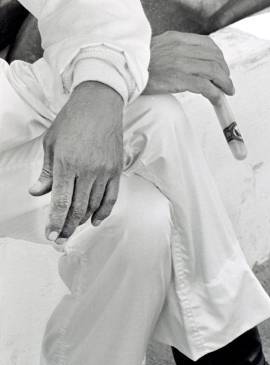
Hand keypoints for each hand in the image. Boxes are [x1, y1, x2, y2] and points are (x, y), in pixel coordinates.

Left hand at [29, 81, 123, 242]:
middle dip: (67, 226)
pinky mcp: (116, 171)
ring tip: (72, 227)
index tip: (51, 236)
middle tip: (60, 239)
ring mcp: (104, 172)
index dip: (56, 221)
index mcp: (66, 163)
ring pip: (93, 206)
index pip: (61, 201)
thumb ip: (46, 172)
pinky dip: (102, 213)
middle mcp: (87, 170)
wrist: (100, 104)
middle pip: (77, 208)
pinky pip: (110, 198)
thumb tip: (36, 192)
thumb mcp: (51, 143)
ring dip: (82, 220)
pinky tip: (94, 221)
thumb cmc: (71, 121)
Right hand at [144, 31, 234, 103]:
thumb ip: (175, 52)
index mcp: (177, 38)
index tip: (222, 67)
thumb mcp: (159, 50)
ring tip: (227, 91)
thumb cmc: (140, 66)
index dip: (219, 57)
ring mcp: (181, 63)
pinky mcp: (180, 79)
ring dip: (224, 83)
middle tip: (226, 83)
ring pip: (213, 71)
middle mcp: (181, 48)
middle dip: (224, 71)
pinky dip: (216, 93)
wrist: (125, 72)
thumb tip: (190, 64)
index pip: (207, 44)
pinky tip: (218, 99)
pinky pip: (205, 86)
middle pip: (214, 57)